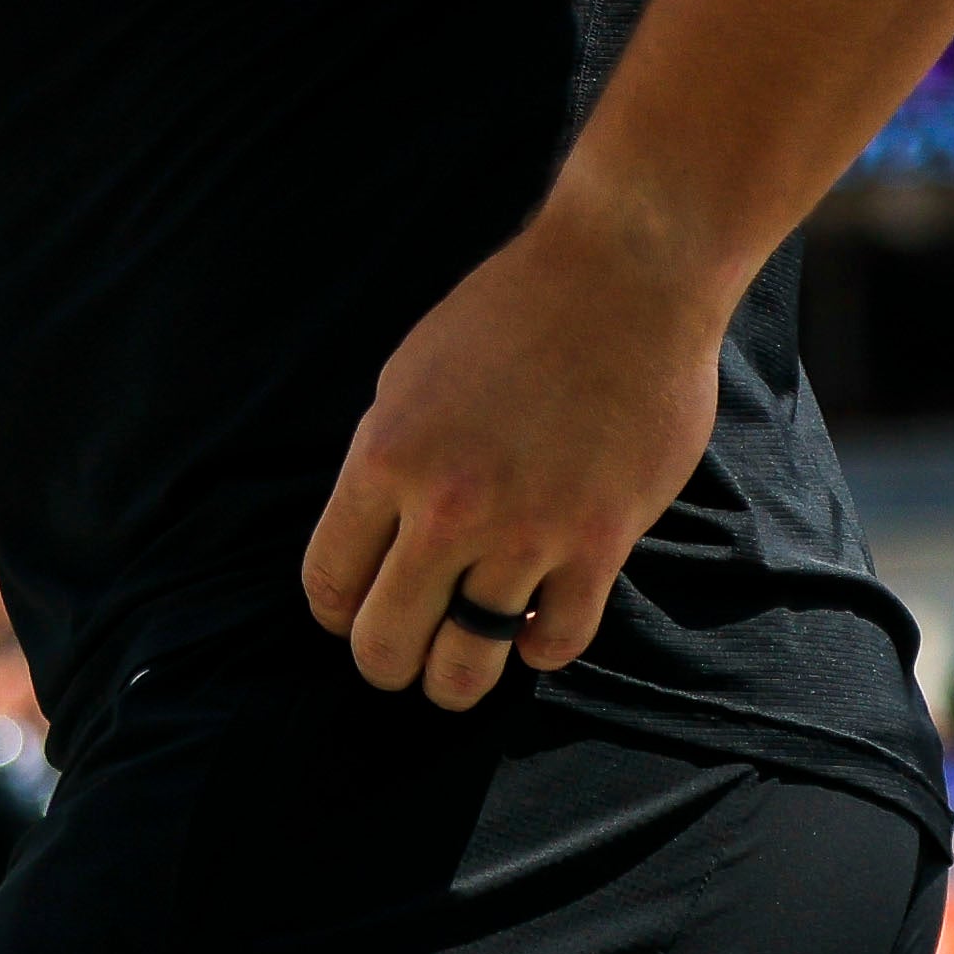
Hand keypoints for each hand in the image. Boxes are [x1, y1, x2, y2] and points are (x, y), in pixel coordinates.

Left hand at [299, 185, 731, 711]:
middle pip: (386, 642)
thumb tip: (375, 536)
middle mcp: (446, 508)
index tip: (350, 616)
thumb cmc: (512, 313)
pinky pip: (557, 641)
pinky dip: (540, 648)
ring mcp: (526, 532)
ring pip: (468, 662)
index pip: (329, 580)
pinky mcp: (600, 543)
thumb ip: (389, 461)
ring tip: (460, 672)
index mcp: (386, 458)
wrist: (623, 276)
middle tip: (404, 657)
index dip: (335, 613)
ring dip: (458, 678)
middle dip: (387, 663)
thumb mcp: (411, 374)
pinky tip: (535, 628)